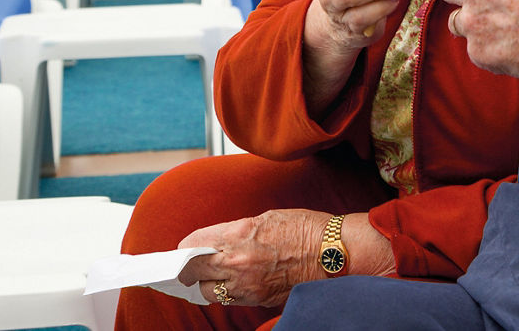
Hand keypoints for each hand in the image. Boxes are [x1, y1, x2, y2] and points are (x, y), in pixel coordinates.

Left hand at [177, 209, 323, 307]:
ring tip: (215, 274)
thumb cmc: (305, 228)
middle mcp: (238, 262)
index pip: (192, 245)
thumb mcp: (265, 218)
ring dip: (208, 283)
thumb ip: (236, 231)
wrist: (333, 252)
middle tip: (190, 264)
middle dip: (189, 268)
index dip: (186, 247)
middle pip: (193, 272)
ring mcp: (247, 285)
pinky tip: (234, 282)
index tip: (187, 247)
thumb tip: (217, 242)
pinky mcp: (258, 300)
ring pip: (208, 292)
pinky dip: (228, 292)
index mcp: (238, 234)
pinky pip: (230, 299)